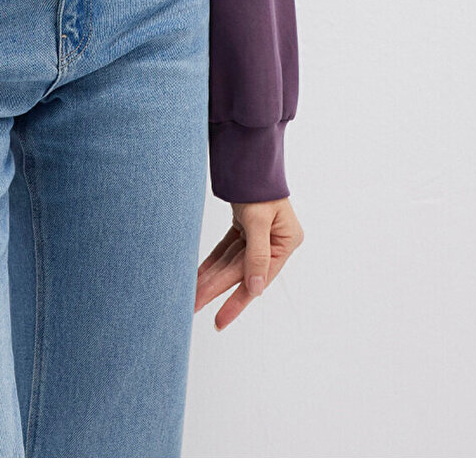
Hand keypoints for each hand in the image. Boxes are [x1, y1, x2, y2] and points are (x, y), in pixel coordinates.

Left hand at [195, 196, 303, 329]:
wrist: (249, 154)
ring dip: (210, 278)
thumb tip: (255, 289)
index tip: (219, 320)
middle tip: (193, 306)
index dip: (237, 300)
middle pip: (240, 272)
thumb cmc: (259, 184)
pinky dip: (212, 262)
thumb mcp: (259, 219)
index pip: (258, 279)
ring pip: (230, 263)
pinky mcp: (245, 228)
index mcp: (285, 243)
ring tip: (190, 295)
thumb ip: (258, 255)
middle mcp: (274, 242)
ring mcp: (259, 236)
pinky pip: (226, 251)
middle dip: (216, 289)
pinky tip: (197, 276)